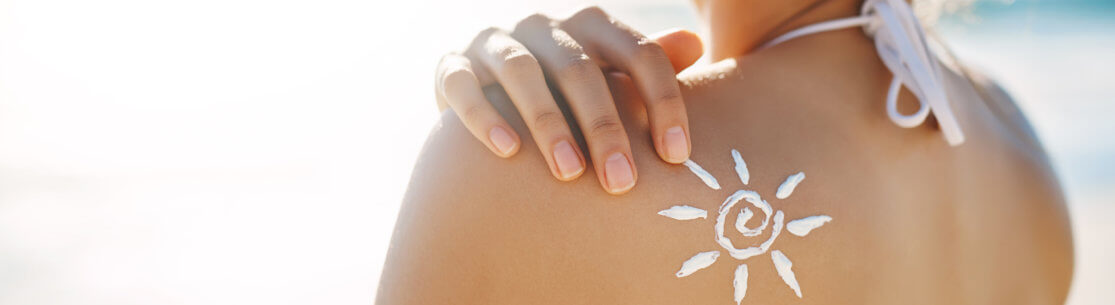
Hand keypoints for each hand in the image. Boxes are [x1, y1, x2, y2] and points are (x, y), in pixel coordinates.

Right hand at [434, 6, 702, 194]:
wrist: (487, 92)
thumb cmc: (567, 95)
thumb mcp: (609, 77)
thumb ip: (648, 66)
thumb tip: (696, 48)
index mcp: (592, 25)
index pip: (639, 53)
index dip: (663, 101)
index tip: (677, 156)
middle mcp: (544, 27)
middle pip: (581, 68)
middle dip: (604, 126)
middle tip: (622, 182)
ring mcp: (495, 43)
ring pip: (522, 73)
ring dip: (548, 122)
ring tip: (570, 173)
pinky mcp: (452, 66)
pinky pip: (463, 85)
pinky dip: (485, 115)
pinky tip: (508, 151)